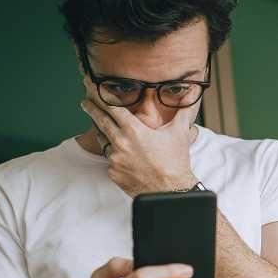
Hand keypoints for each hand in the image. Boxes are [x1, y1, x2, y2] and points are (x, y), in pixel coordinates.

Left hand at [81, 98, 198, 195]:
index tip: (91, 87)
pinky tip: (127, 158)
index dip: (100, 95)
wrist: (170, 191)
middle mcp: (120, 142)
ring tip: (113, 133)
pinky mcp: (112, 172)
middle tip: (84, 102)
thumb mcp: (179, 132)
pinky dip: (116, 156)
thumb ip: (183, 112)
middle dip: (91, 109)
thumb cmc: (175, 161)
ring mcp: (114, 158)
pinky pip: (110, 160)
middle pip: (100, 121)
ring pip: (105, 141)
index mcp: (134, 130)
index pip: (112, 107)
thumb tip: (192, 96)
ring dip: (107, 136)